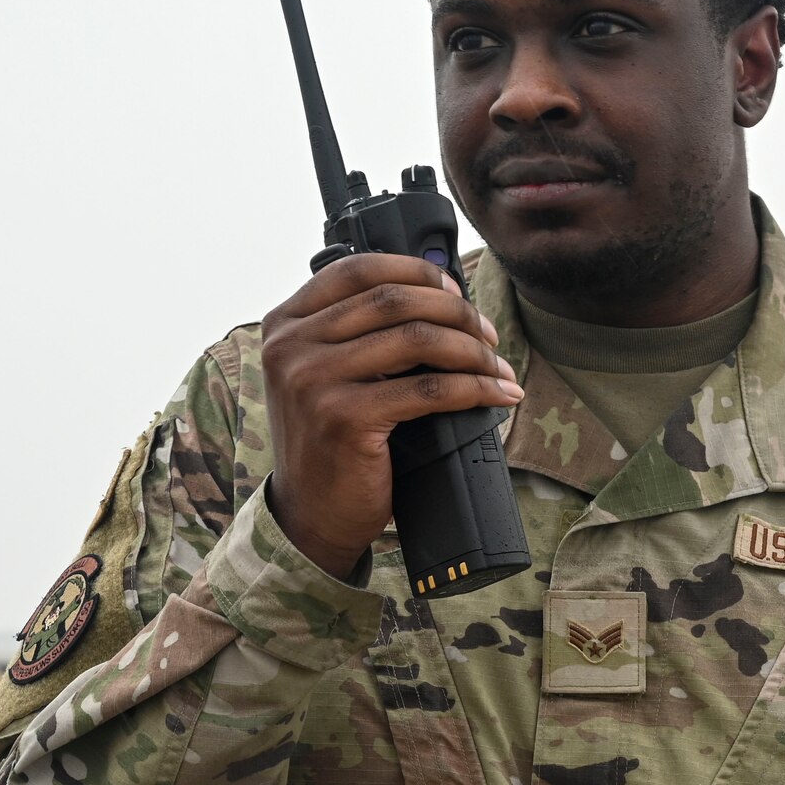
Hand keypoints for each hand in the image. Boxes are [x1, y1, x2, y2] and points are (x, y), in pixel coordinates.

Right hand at [260, 253, 522, 579]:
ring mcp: (312, 380)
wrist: (311, 514)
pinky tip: (498, 395)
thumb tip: (442, 295)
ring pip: (416, 339)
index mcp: (285, 323)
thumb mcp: (328, 373)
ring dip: (473, 351)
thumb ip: (358, 332)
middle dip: (456, 312)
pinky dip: (473, 388)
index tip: (458, 291)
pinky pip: (427, 389)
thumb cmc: (332, 440)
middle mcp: (291, 345)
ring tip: (499, 367)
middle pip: (394, 300)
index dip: (417, 272)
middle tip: (489, 334)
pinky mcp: (342, 418)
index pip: (358, 270)